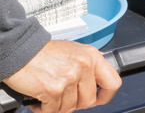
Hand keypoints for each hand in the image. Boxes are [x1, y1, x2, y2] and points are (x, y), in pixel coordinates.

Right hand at [2, 40, 120, 112]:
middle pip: (89, 100)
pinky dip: (44, 110)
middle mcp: (83, 66)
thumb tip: (98, 78)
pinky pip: (53, 110)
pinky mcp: (54, 89)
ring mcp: (69, 78)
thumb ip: (88, 64)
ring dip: (57, 107)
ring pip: (70, 107)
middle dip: (75, 103)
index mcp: (92, 56)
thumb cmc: (44, 52)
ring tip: (49, 98)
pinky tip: (40, 102)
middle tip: (64, 98)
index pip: (113, 83)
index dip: (105, 96)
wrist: (20, 50)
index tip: (98, 99)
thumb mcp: (75, 51)